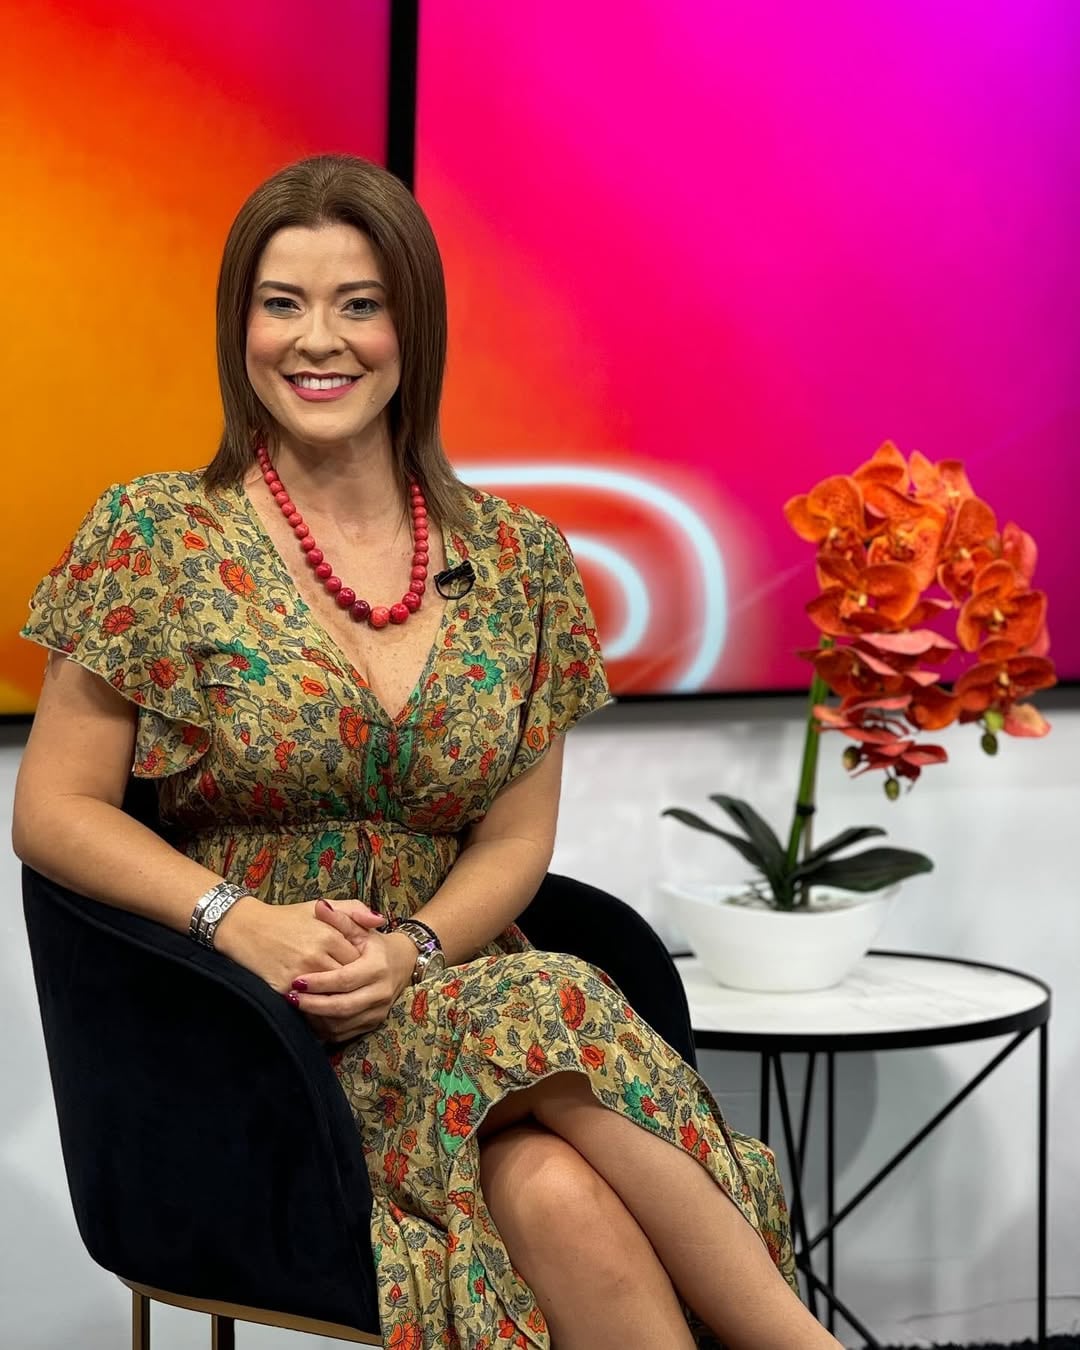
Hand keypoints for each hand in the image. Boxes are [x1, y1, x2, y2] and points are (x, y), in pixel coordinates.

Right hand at [214, 896, 385, 993]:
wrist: (246, 928)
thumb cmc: (287, 918)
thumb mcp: (321, 906)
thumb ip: (354, 911)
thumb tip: (380, 922)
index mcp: (329, 935)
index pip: (358, 961)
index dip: (361, 967)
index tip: (361, 969)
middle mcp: (315, 956)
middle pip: (346, 981)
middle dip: (351, 986)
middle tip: (355, 989)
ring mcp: (299, 974)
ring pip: (329, 996)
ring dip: (336, 1000)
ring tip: (341, 999)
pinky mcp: (282, 988)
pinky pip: (307, 1005)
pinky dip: (315, 1008)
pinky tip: (319, 1005)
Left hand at [291, 929, 418, 1042]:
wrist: (403, 961)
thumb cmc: (374, 944)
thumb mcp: (360, 928)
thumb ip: (340, 918)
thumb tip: (320, 907)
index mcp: (377, 967)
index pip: (344, 980)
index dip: (319, 983)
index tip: (296, 981)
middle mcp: (380, 991)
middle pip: (342, 1006)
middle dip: (313, 1005)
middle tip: (290, 998)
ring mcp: (378, 1010)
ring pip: (342, 1023)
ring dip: (317, 1018)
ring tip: (297, 1007)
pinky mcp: (373, 1023)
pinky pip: (345, 1033)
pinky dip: (325, 1028)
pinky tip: (310, 1017)